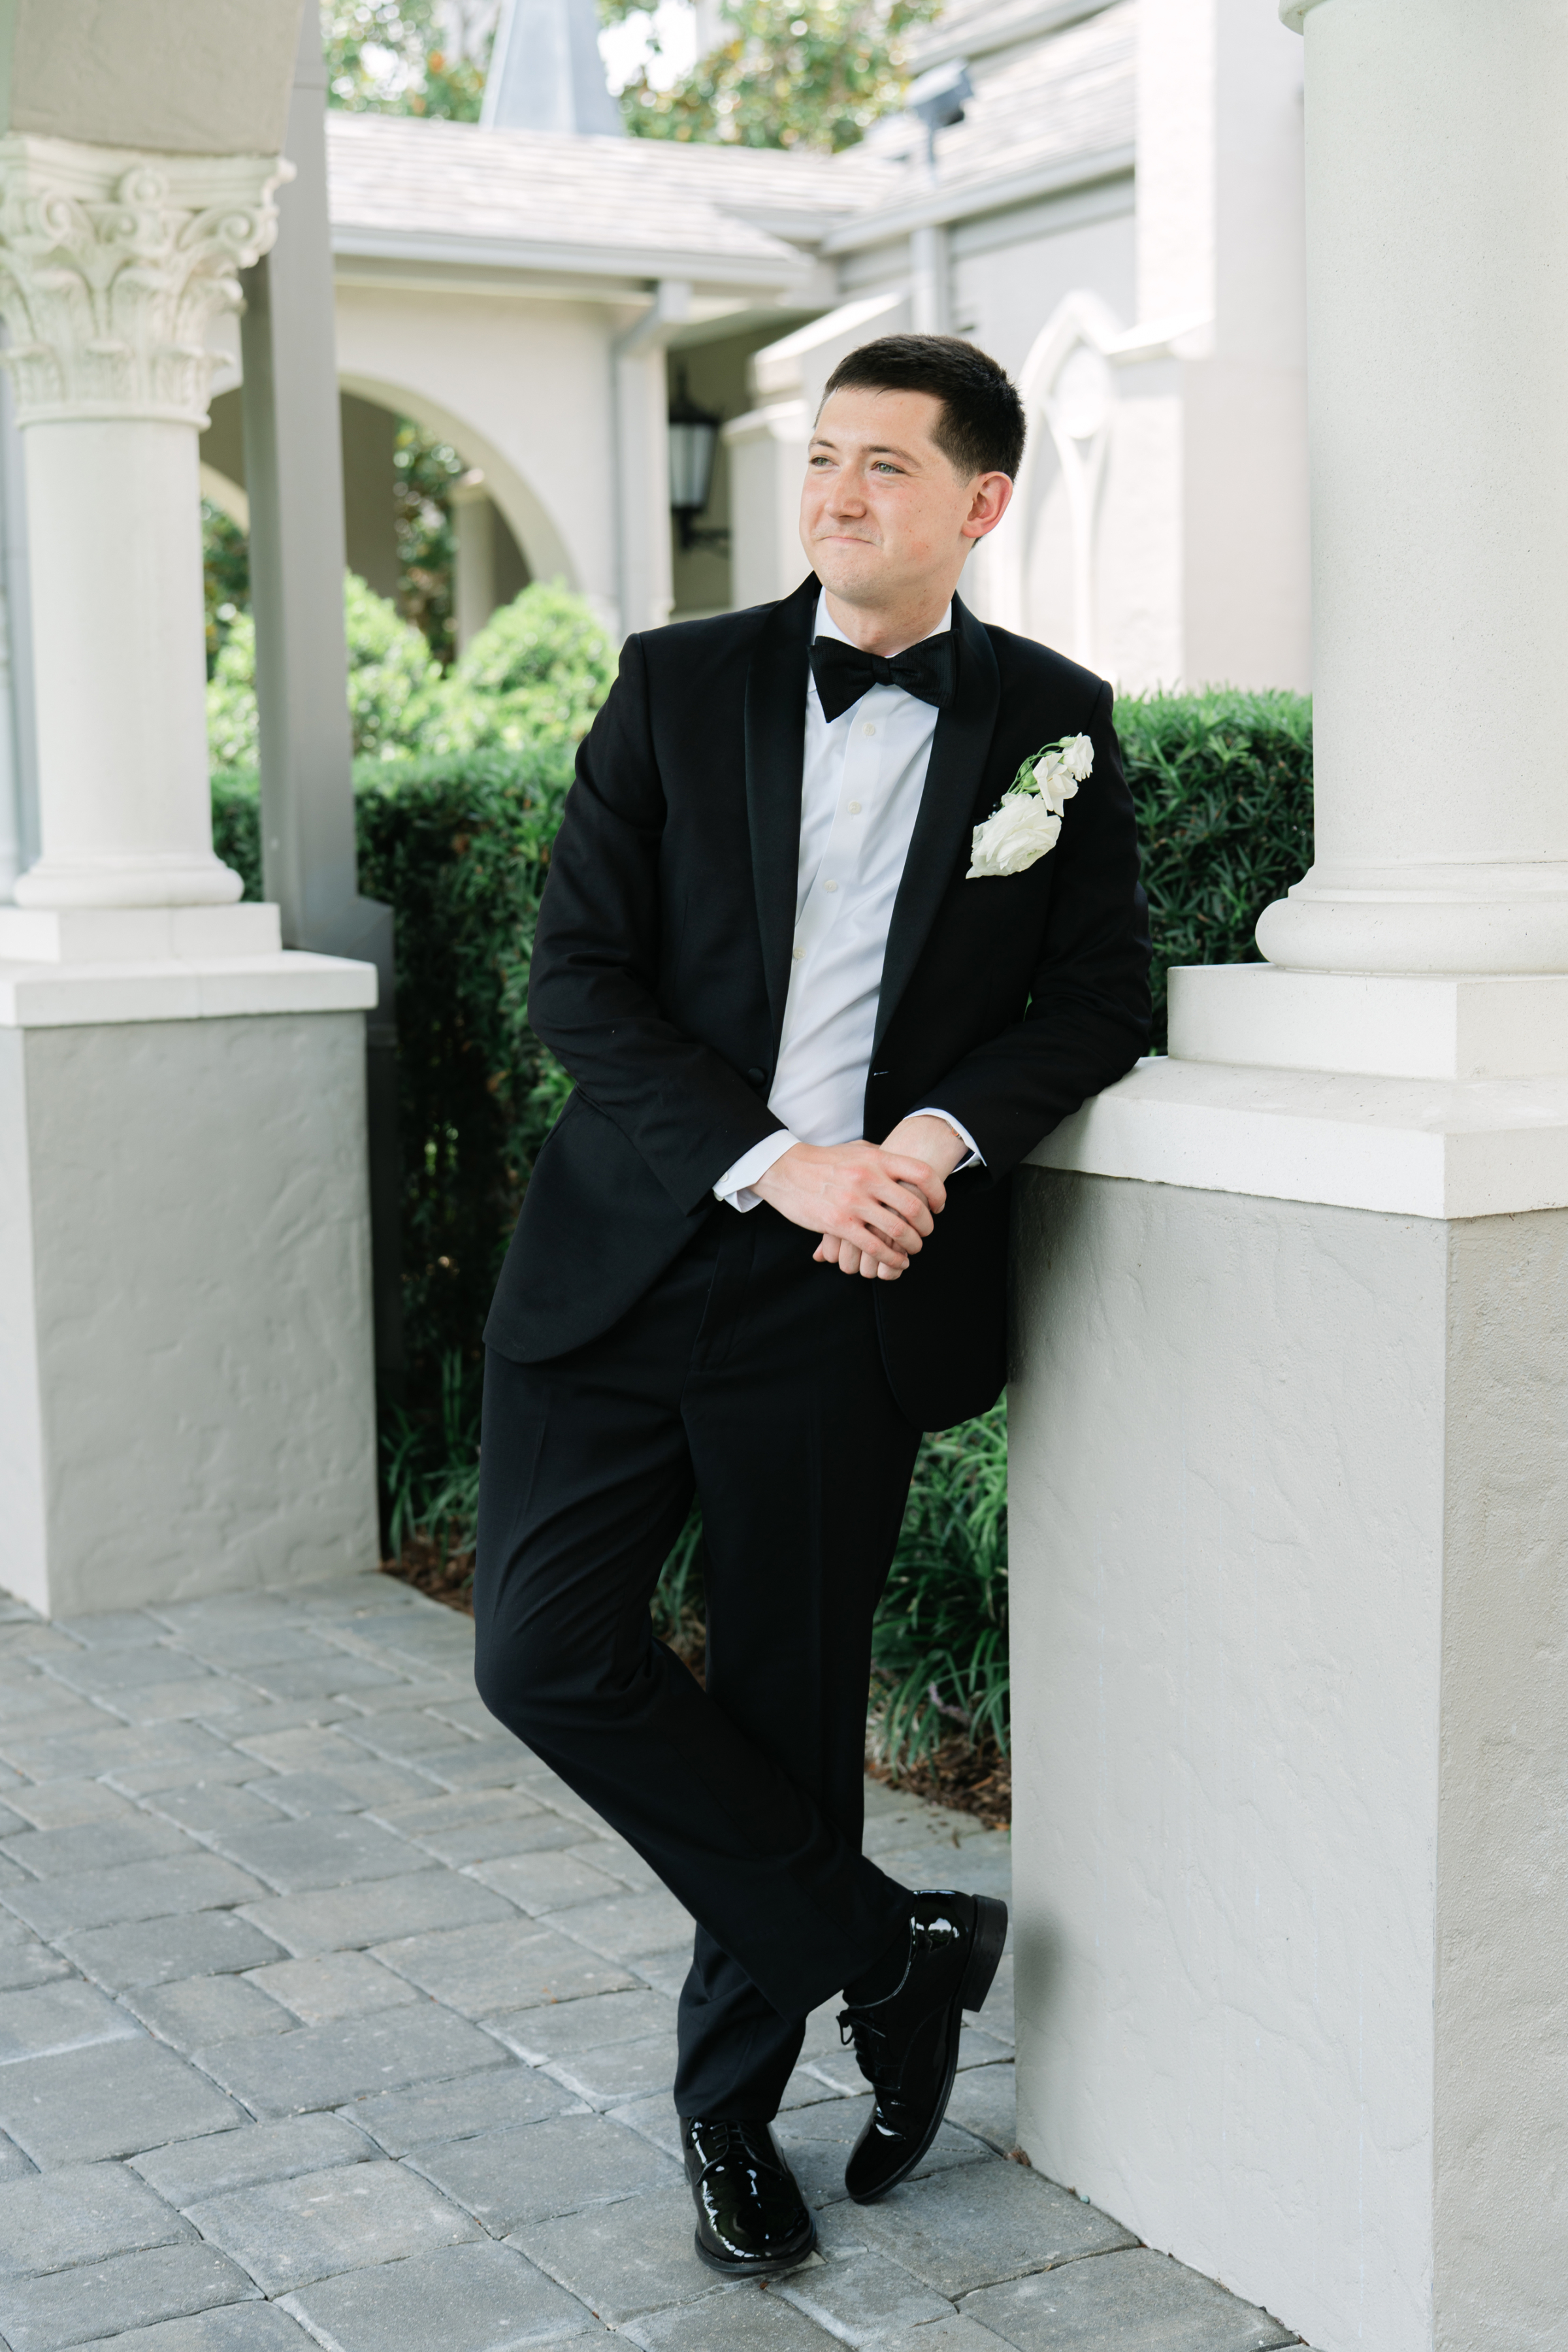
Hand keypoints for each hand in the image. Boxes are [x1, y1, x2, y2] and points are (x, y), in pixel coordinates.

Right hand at [753, 1139, 944, 1278]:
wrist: (784, 1169)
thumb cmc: (823, 1160)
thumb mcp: (857, 1149)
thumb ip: (882, 1157)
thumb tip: (904, 1165)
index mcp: (877, 1159)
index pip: (922, 1175)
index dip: (938, 1193)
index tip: (937, 1207)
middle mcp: (869, 1178)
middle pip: (914, 1207)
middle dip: (926, 1227)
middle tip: (925, 1234)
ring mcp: (854, 1202)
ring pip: (897, 1230)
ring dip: (911, 1245)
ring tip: (912, 1250)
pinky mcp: (839, 1223)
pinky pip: (874, 1247)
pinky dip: (891, 1258)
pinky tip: (896, 1261)